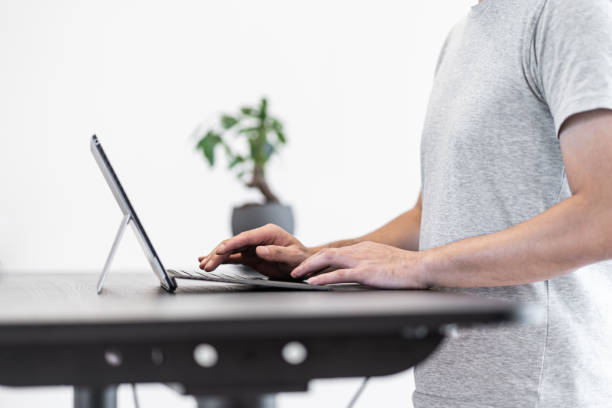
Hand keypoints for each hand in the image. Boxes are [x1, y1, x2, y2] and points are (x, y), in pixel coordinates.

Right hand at [198, 224, 312, 279]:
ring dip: (217, 257)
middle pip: (234, 242)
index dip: (232, 244)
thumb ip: (277, 253)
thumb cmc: (301, 259)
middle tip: (207, 264)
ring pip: (231, 249)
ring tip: (204, 265)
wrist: (304, 264)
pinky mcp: (251, 255)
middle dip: (219, 253)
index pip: (246, 237)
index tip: (220, 251)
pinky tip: (209, 261)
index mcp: (269, 232)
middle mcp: (258, 237)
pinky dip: (221, 259)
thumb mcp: (293, 257)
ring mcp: (253, 246)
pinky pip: (233, 256)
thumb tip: (260, 249)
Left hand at [290, 241, 427, 287]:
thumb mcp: (384, 261)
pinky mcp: (366, 272)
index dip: (319, 259)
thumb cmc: (407, 268)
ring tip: (297, 275)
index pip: (336, 252)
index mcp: (364, 249)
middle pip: (327, 252)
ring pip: (328, 259)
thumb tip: (363, 273)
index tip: (308, 266)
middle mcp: (359, 251)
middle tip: (296, 270)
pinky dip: (323, 277)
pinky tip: (313, 282)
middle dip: (308, 261)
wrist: (421, 267)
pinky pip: (339, 274)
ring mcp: (362, 260)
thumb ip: (371, 265)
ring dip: (310, 267)